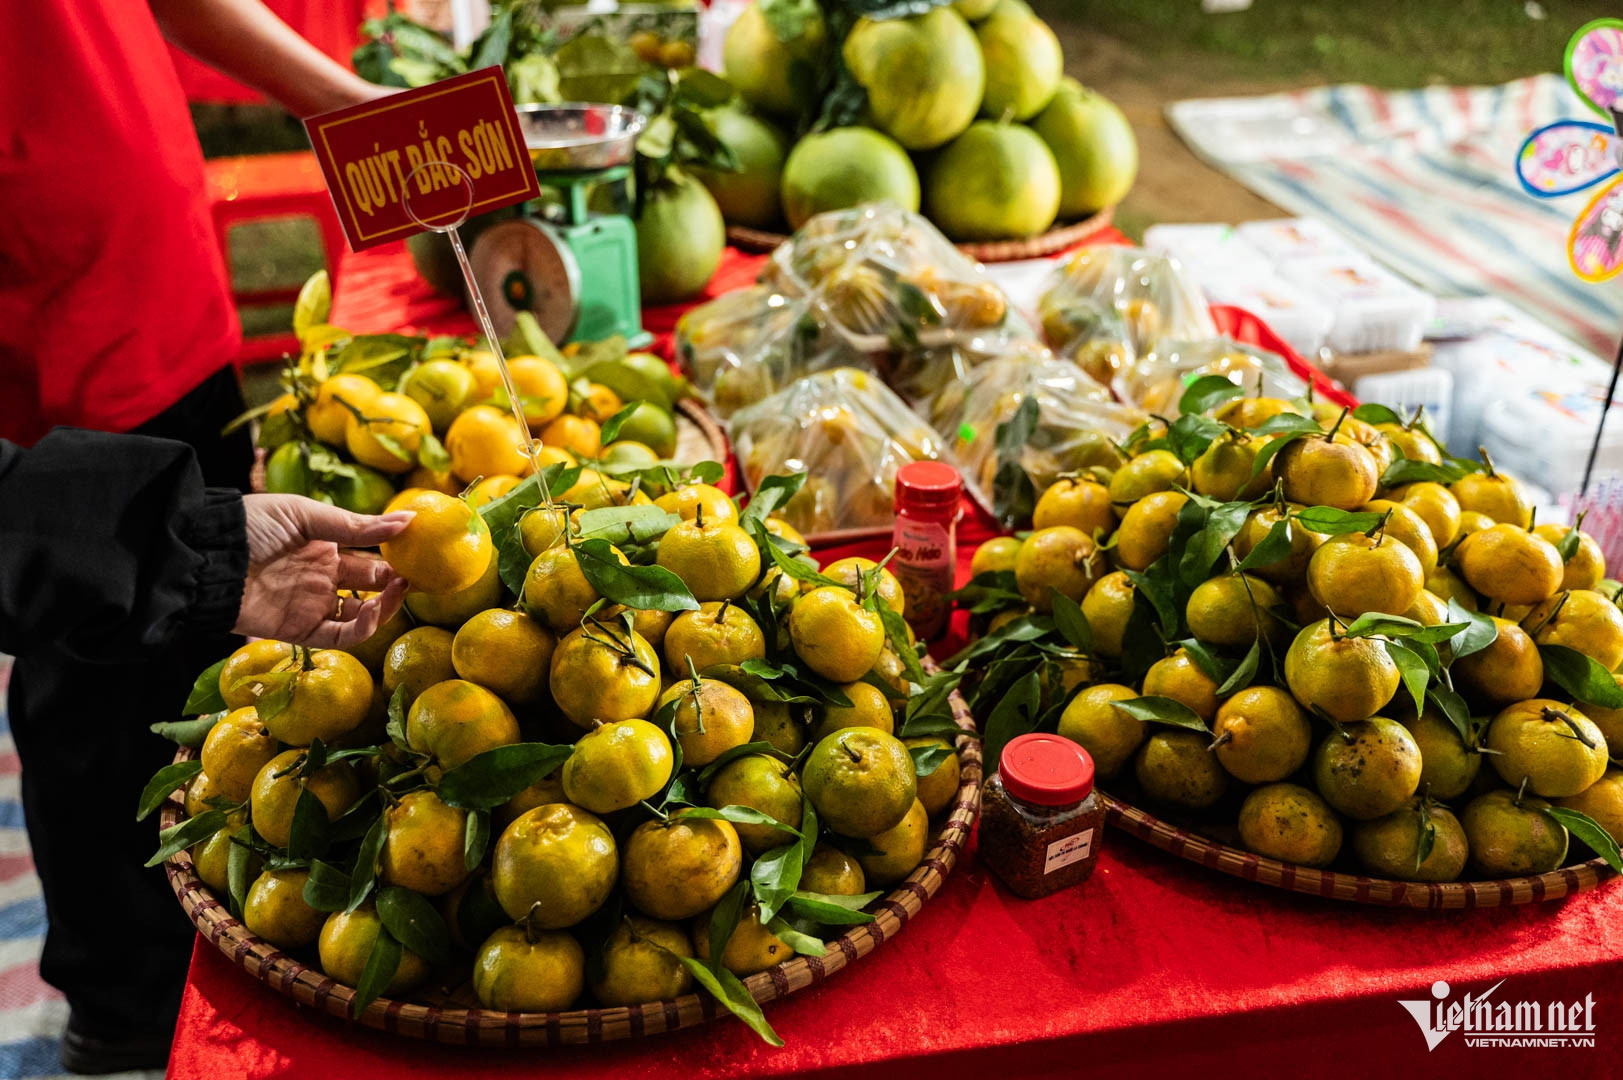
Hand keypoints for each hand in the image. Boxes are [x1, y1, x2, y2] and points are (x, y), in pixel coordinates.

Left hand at [234, 494, 412, 647]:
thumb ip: (356, 525)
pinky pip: (341, 636)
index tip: (420, 551)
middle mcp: (322, 577)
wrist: (207, 556)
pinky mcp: (300, 630)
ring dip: (387, 605)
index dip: (395, 556)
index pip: (369, 555)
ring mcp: (312, 605)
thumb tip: (410, 519)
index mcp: (324, 547)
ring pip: (362, 614)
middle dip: (397, 581)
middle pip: (371, 585)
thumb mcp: (306, 515)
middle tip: (418, 574)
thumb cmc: (251, 525)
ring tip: (401, 588)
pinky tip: (374, 610)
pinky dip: (363, 628)